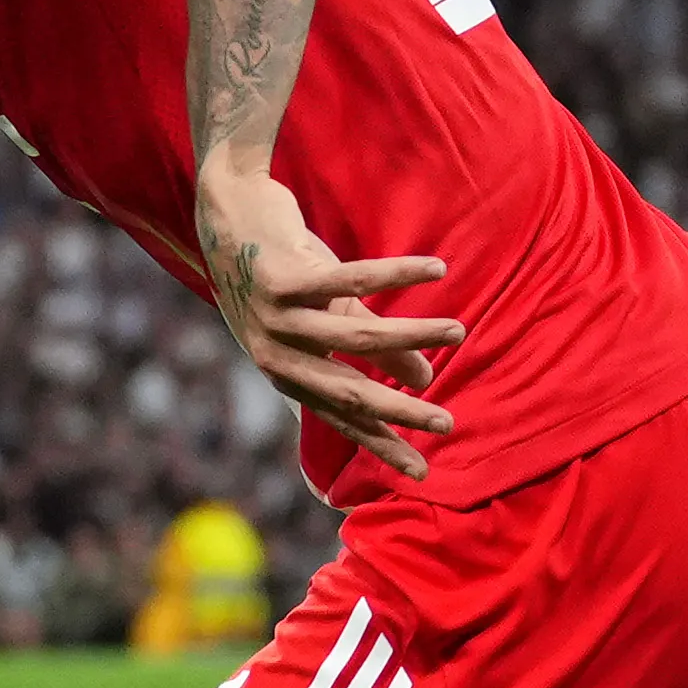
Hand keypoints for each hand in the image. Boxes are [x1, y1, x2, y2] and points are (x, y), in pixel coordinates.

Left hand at [196, 158, 464, 478]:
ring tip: (458, 333)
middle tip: (445, 424)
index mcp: (285, 371)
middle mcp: (276, 353)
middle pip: (348, 391)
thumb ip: (372, 349)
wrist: (229, 216)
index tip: (419, 472)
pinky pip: (352, 279)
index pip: (340, 416)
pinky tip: (435, 270)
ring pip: (358, 335)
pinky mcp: (283, 277)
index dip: (381, 444)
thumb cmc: (282, 271)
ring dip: (413, 335)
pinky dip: (398, 274)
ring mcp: (276, 318)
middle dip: (400, 411)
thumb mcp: (326, 317)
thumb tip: (425, 379)